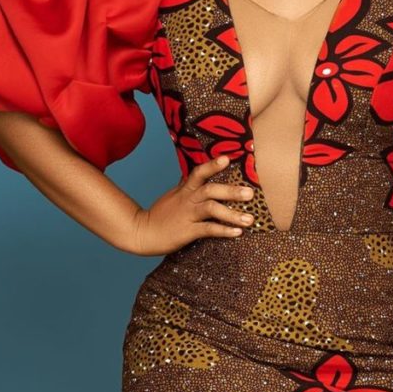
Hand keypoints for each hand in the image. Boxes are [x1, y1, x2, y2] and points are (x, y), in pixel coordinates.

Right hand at [127, 155, 255, 255]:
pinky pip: (208, 230)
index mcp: (185, 190)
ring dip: (232, 214)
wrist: (141, 232)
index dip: (212, 165)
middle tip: (251, 193)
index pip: (198, 172)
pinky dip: (223, 231)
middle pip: (210, 190)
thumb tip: (201, 173)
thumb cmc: (161, 214)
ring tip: (250, 219)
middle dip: (231, 191)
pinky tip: (237, 233)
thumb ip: (188, 185)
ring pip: (211, 209)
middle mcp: (187, 200)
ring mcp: (187, 215)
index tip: (228, 158)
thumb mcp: (174, 195)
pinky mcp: (187, 231)